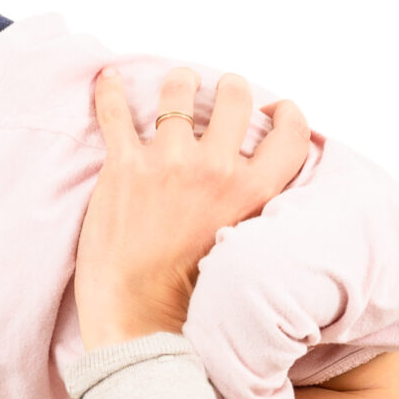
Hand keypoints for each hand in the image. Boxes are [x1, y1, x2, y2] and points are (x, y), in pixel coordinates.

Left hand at [75, 67, 309, 347]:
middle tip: (221, 92)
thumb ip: (252, 212)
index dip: (288, 115)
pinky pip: (114, 112)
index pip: (290, 134)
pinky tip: (107, 78)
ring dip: (178, 83)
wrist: (137, 321)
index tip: (277, 109)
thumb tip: (255, 187)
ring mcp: (168, 162)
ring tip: (176, 85)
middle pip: (234, 96)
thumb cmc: (190, 300)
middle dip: (229, 89)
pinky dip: (109, 90)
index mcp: (252, 193)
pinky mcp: (124, 167)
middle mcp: (215, 168)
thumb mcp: (242, 251)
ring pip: (178, 91)